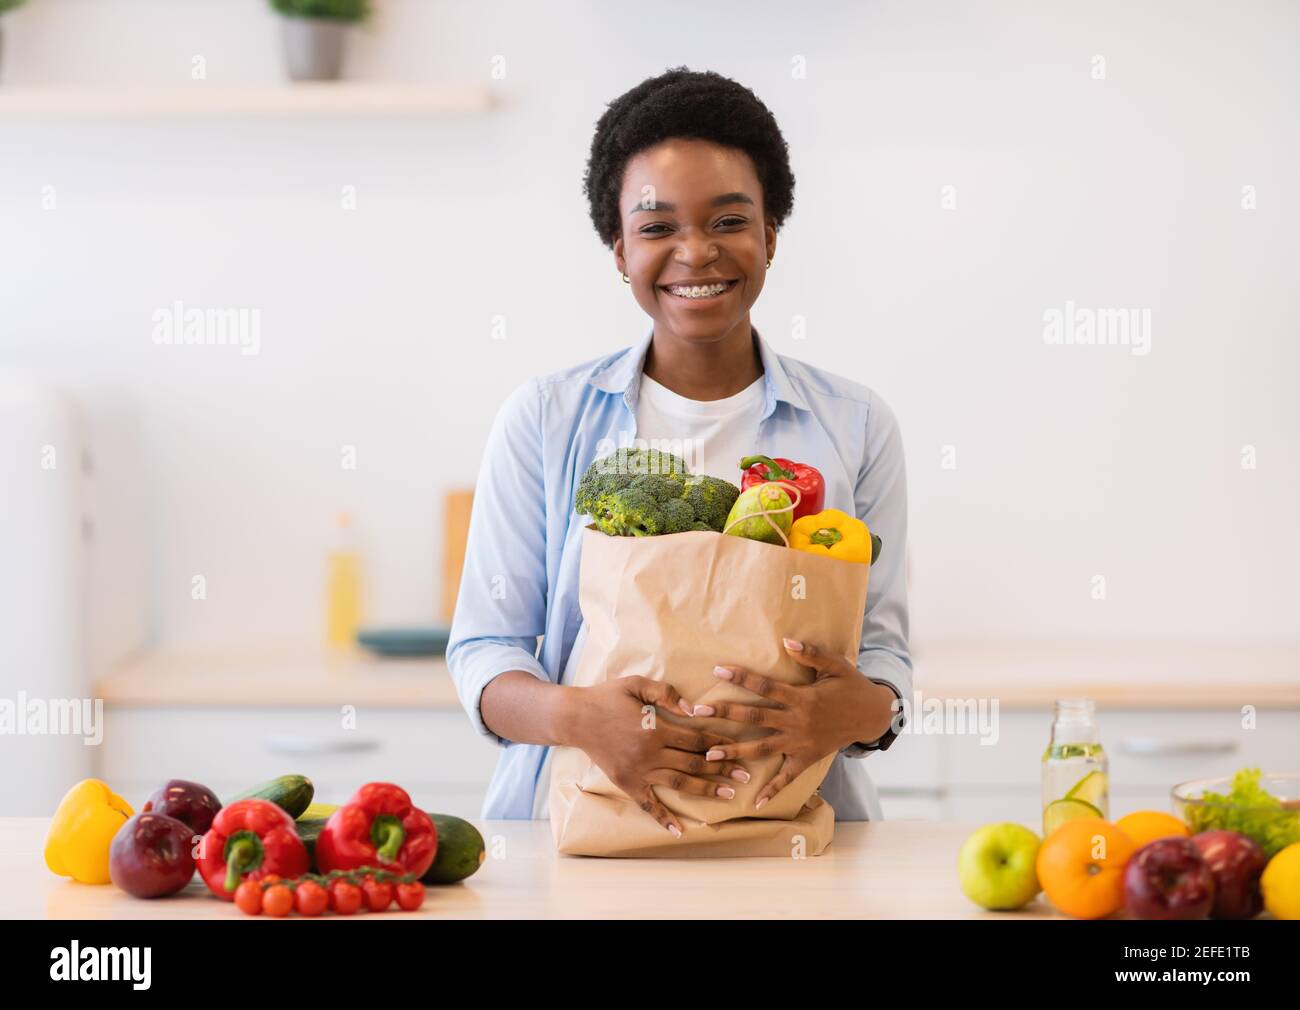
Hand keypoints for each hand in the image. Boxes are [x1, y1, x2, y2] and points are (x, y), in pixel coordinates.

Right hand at [567, 676, 751, 836]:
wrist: (575, 718)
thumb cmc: (607, 697)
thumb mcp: (637, 684)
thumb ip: (666, 692)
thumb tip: (693, 709)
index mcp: (656, 728)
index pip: (697, 739)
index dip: (720, 743)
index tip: (739, 748)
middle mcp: (650, 753)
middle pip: (694, 764)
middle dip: (722, 770)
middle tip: (745, 777)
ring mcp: (639, 771)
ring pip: (679, 784)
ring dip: (705, 791)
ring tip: (728, 795)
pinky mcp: (627, 783)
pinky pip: (648, 804)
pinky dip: (663, 819)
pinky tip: (679, 830)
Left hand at [694, 637, 896, 809]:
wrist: (872, 716)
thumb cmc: (850, 686)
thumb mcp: (835, 665)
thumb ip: (811, 655)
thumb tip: (786, 642)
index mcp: (801, 697)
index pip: (765, 686)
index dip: (741, 677)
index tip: (717, 670)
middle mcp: (797, 722)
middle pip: (755, 716)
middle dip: (725, 713)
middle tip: (697, 711)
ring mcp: (800, 743)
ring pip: (761, 748)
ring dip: (734, 751)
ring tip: (708, 754)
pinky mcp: (806, 759)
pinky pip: (786, 777)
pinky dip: (771, 790)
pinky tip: (754, 802)